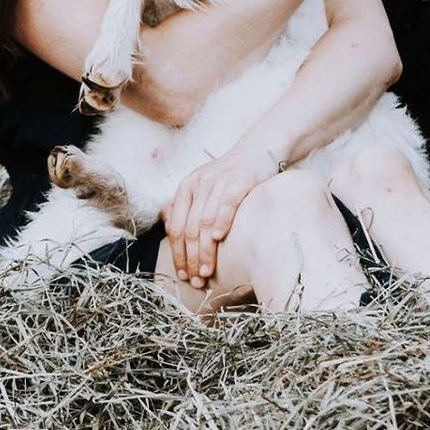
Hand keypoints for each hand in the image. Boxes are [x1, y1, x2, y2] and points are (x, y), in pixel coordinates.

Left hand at [162, 149, 274, 288]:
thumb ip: (190, 207)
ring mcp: (218, 181)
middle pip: (189, 228)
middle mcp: (199, 183)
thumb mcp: (205, 187)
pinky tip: (219, 239)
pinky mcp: (239, 180)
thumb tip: (171, 232)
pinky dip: (221, 222)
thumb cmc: (232, 176)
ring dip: (205, 250)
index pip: (175, 227)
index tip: (183, 275)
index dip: (177, 254)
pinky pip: (226, 204)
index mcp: (186, 188)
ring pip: (205, 221)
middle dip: (190, 259)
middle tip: (196, 280)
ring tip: (207, 271)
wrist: (259, 149)